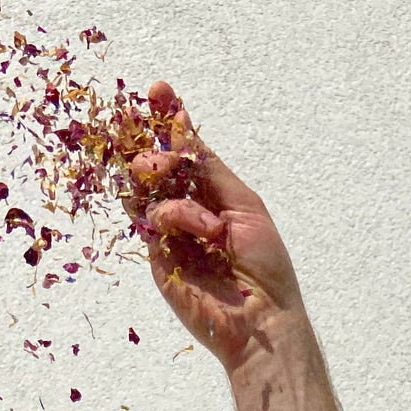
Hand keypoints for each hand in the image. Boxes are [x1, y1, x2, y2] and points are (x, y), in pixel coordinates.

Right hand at [126, 82, 306, 373]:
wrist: (259, 320)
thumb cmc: (264, 267)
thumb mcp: (244, 206)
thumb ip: (211, 172)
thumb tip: (182, 132)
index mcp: (213, 194)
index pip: (186, 150)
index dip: (170, 119)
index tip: (157, 90)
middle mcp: (188, 209)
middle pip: (159, 163)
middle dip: (151, 141)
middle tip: (149, 136)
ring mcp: (170, 233)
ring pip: (146, 188)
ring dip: (152, 171)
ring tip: (159, 169)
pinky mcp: (158, 257)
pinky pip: (151, 219)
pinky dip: (170, 212)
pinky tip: (191, 222)